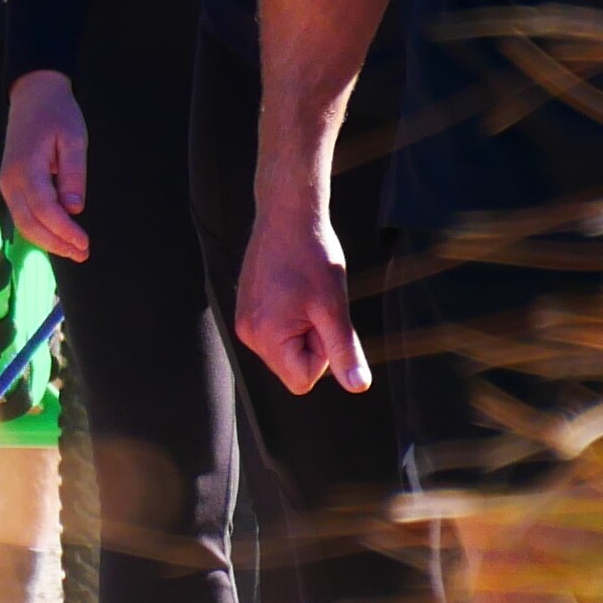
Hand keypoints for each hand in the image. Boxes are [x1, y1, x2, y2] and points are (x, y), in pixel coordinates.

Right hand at [0, 69, 92, 262]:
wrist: (33, 94)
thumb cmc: (56, 113)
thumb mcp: (73, 139)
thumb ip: (73, 174)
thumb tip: (74, 209)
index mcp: (26, 168)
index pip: (45, 210)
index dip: (64, 231)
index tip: (85, 243)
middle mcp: (11, 181)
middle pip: (29, 224)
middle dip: (56, 243)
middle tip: (82, 253)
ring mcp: (7, 183)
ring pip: (23, 223)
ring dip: (48, 240)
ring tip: (73, 249)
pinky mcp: (10, 184)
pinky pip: (22, 214)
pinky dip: (39, 229)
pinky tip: (58, 234)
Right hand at [235, 194, 369, 396]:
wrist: (287, 216)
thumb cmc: (311, 256)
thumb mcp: (334, 308)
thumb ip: (344, 351)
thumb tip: (358, 386)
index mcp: (266, 337)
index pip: (303, 380)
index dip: (323, 355)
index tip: (322, 319)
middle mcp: (248, 334)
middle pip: (293, 366)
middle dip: (312, 342)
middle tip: (314, 305)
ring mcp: (244, 321)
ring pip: (286, 349)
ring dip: (303, 329)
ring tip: (304, 295)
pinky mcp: (247, 309)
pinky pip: (276, 332)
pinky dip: (291, 318)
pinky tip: (294, 290)